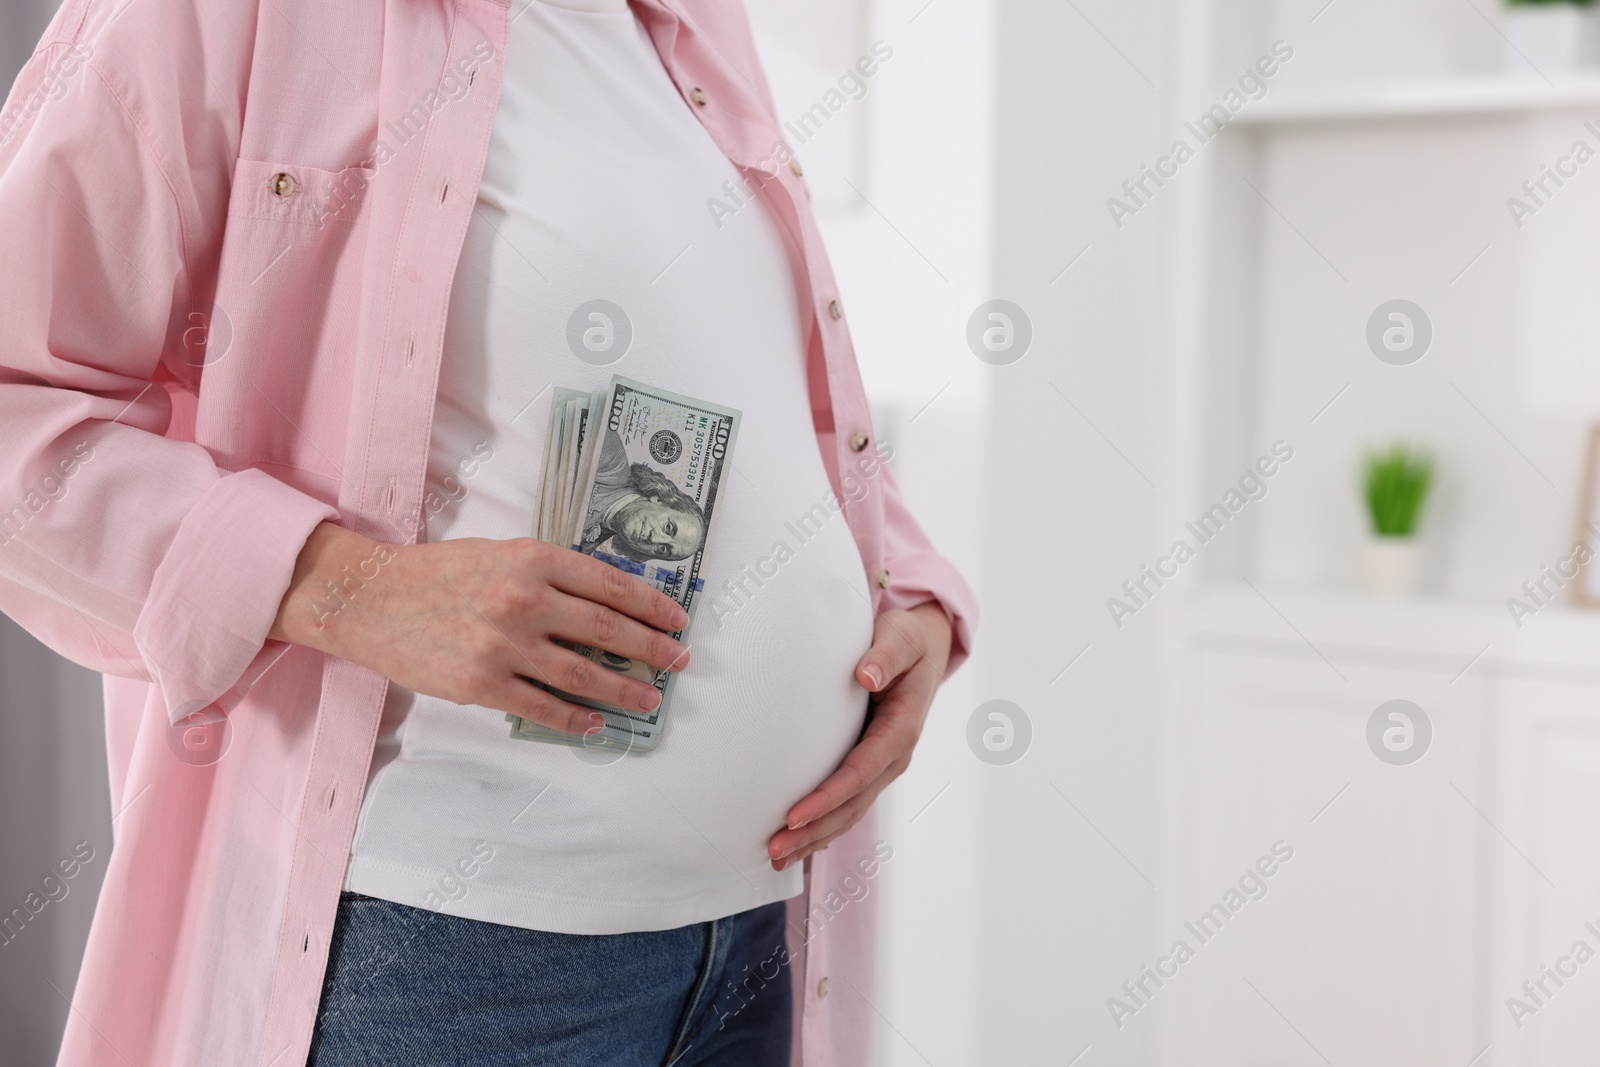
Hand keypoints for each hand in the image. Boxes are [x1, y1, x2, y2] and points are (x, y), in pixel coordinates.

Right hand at [269, 522, 690, 734]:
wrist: (370, 598)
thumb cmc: (439, 573)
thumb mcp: (501, 553)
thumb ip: (551, 573)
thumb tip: (608, 602)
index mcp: (533, 559)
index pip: (611, 584)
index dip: (652, 605)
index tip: (678, 619)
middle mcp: (524, 599)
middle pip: (608, 630)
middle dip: (652, 648)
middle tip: (679, 661)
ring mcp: (504, 645)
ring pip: (583, 674)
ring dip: (624, 690)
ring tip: (649, 699)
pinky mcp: (482, 684)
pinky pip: (543, 706)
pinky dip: (576, 717)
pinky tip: (596, 722)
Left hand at [767, 601, 952, 869]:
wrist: (925, 646)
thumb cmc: (908, 639)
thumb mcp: (903, 637)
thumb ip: (886, 655)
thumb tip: (866, 676)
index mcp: (902, 729)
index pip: (860, 771)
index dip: (828, 797)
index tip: (795, 814)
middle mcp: (894, 755)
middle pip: (852, 804)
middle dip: (814, 830)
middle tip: (774, 850)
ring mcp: (883, 765)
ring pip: (849, 812)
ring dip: (815, 837)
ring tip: (777, 857)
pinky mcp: (870, 765)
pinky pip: (847, 803)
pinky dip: (823, 826)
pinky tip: (797, 842)